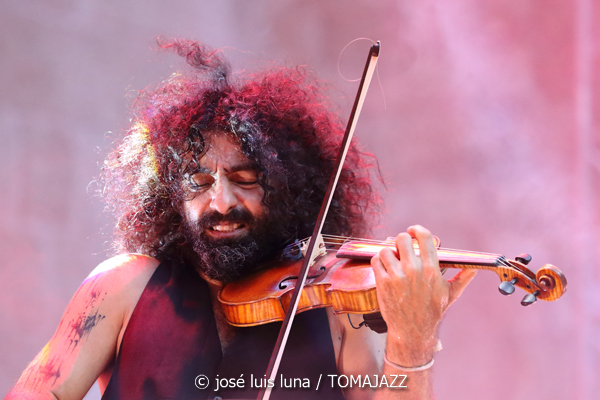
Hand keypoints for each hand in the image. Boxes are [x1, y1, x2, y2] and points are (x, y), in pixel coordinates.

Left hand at [370, 225, 476, 365]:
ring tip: (393, 261)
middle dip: (402, 241)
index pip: (424, 237)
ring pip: (386, 249)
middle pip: (402, 239)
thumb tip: (475, 267)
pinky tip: (384, 268)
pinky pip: (376, 260)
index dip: (417, 229)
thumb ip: (463, 278)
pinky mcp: (383, 283)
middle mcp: (414, 270)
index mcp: (431, 269)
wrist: (413, 331)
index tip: (413, 230)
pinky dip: (378, 261)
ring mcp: (397, 276)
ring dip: (389, 253)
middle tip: (402, 249)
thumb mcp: (451, 294)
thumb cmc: (432, 312)